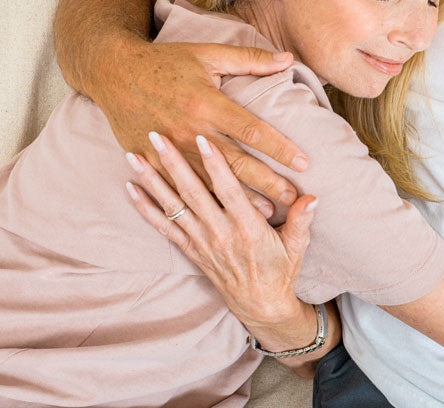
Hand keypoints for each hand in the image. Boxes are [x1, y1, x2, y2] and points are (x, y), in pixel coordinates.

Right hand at [96, 37, 303, 209]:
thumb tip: (287, 59)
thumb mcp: (207, 53)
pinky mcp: (150, 159)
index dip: (280, 148)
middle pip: (236, 163)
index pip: (252, 130)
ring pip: (210, 182)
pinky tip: (219, 213)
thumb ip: (249, 59)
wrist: (113, 71)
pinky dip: (200, 202)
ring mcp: (169, 148)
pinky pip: (178, 187)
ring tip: (266, 214)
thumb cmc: (165, 61)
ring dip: (239, 199)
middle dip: (267, 182)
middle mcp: (190, 129)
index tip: (304, 162)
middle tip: (293, 198)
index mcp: (207, 102)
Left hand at [124, 131, 317, 334]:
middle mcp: (220, 234)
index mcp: (247, 228)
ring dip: (151, 180)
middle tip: (156, 135)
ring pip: (172, 206)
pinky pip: (163, 227)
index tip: (203, 137)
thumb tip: (313, 196)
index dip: (215, 164)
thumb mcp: (297, 246)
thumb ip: (302, 219)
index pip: (229, 190)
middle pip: (192, 193)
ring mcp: (201, 242)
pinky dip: (145, 208)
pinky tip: (130, 189)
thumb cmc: (280, 271)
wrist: (260, 307)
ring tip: (132, 155)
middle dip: (172, 162)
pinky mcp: (190, 250)